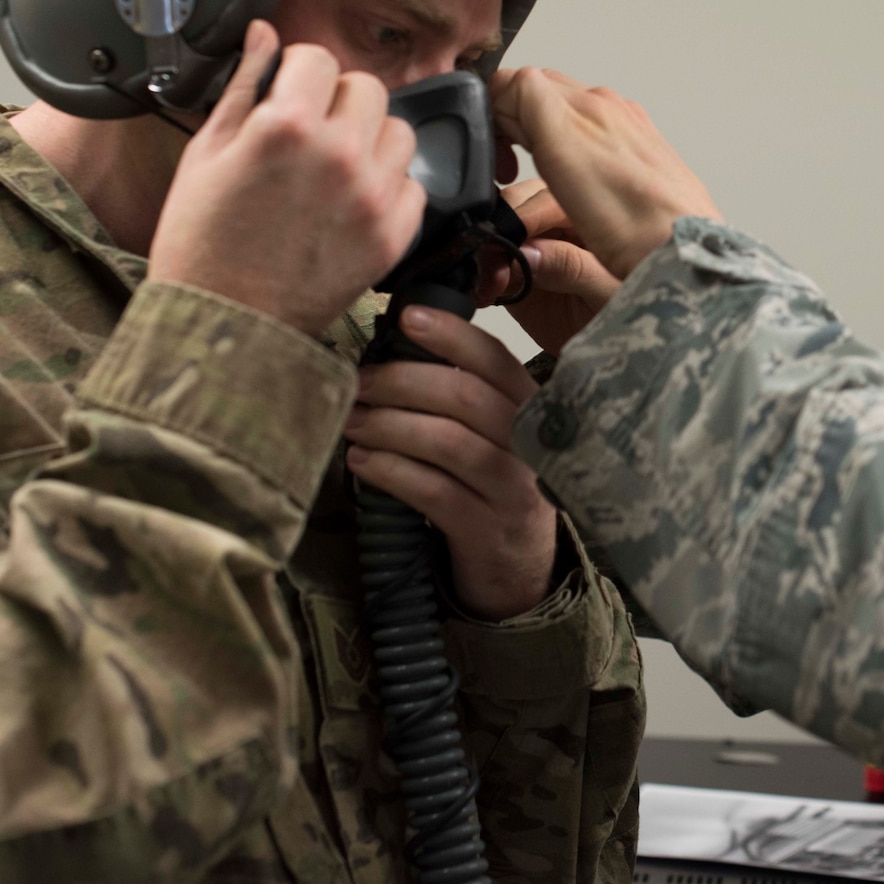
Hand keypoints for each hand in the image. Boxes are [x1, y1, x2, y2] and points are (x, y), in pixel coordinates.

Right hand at [148, 21, 424, 334]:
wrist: (226, 324)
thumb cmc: (202, 241)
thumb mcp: (206, 153)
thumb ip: (244, 86)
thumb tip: (263, 34)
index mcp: (286, 125)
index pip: (318, 58)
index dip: (298, 71)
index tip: (288, 90)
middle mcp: (340, 155)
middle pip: (366, 88)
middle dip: (337, 100)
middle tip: (310, 130)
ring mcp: (373, 196)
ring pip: (398, 132)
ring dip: (370, 139)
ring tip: (334, 166)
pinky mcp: (393, 235)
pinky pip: (412, 185)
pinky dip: (388, 187)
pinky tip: (351, 202)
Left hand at [345, 306, 558, 619]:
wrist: (519, 566)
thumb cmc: (491, 482)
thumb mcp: (494, 433)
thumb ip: (463, 393)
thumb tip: (395, 342)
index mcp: (533, 408)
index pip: (495, 358)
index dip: (451, 334)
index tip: (406, 317)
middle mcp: (531, 445)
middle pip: (465, 397)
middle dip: (402, 381)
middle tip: (358, 380)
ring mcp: (512, 489)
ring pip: (446, 442)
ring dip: (388, 425)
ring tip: (351, 420)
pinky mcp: (485, 529)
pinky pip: (431, 491)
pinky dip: (389, 471)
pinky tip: (361, 461)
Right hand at [478, 179, 621, 352]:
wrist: (618, 354)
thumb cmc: (635, 316)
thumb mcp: (612, 294)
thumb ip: (576, 269)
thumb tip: (532, 253)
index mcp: (595, 215)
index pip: (552, 199)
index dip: (525, 215)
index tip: (509, 238)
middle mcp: (563, 223)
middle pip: (518, 205)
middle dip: (501, 231)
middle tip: (495, 267)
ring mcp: (537, 245)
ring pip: (498, 229)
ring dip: (487, 252)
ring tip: (490, 285)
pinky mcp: (516, 271)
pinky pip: (489, 261)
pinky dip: (480, 273)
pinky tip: (484, 292)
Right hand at [487, 67, 720, 278]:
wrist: (706, 256)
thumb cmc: (657, 259)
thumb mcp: (597, 275)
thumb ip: (550, 254)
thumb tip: (518, 249)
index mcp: (581, 144)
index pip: (517, 85)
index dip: (490, 109)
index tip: (489, 154)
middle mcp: (603, 116)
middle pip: (534, 84)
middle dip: (508, 115)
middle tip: (503, 164)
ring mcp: (623, 115)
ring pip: (560, 91)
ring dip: (536, 118)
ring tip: (532, 168)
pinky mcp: (638, 125)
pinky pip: (587, 105)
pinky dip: (565, 124)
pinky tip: (569, 168)